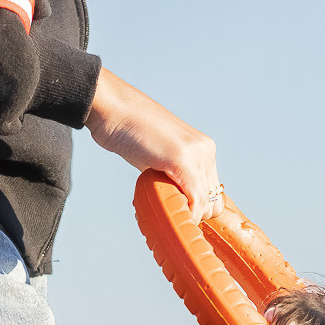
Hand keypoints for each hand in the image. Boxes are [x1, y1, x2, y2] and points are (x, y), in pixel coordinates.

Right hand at [85, 67, 223, 220]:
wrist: (111, 107)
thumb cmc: (126, 132)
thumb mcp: (155, 157)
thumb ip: (169, 176)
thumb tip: (172, 201)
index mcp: (202, 149)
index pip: (212, 193)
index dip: (196, 210)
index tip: (175, 216)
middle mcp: (205, 150)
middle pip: (213, 202)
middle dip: (192, 215)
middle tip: (166, 215)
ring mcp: (197, 154)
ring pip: (206, 203)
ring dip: (185, 215)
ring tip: (158, 211)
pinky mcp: (183, 159)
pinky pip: (195, 199)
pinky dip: (185, 214)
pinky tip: (165, 214)